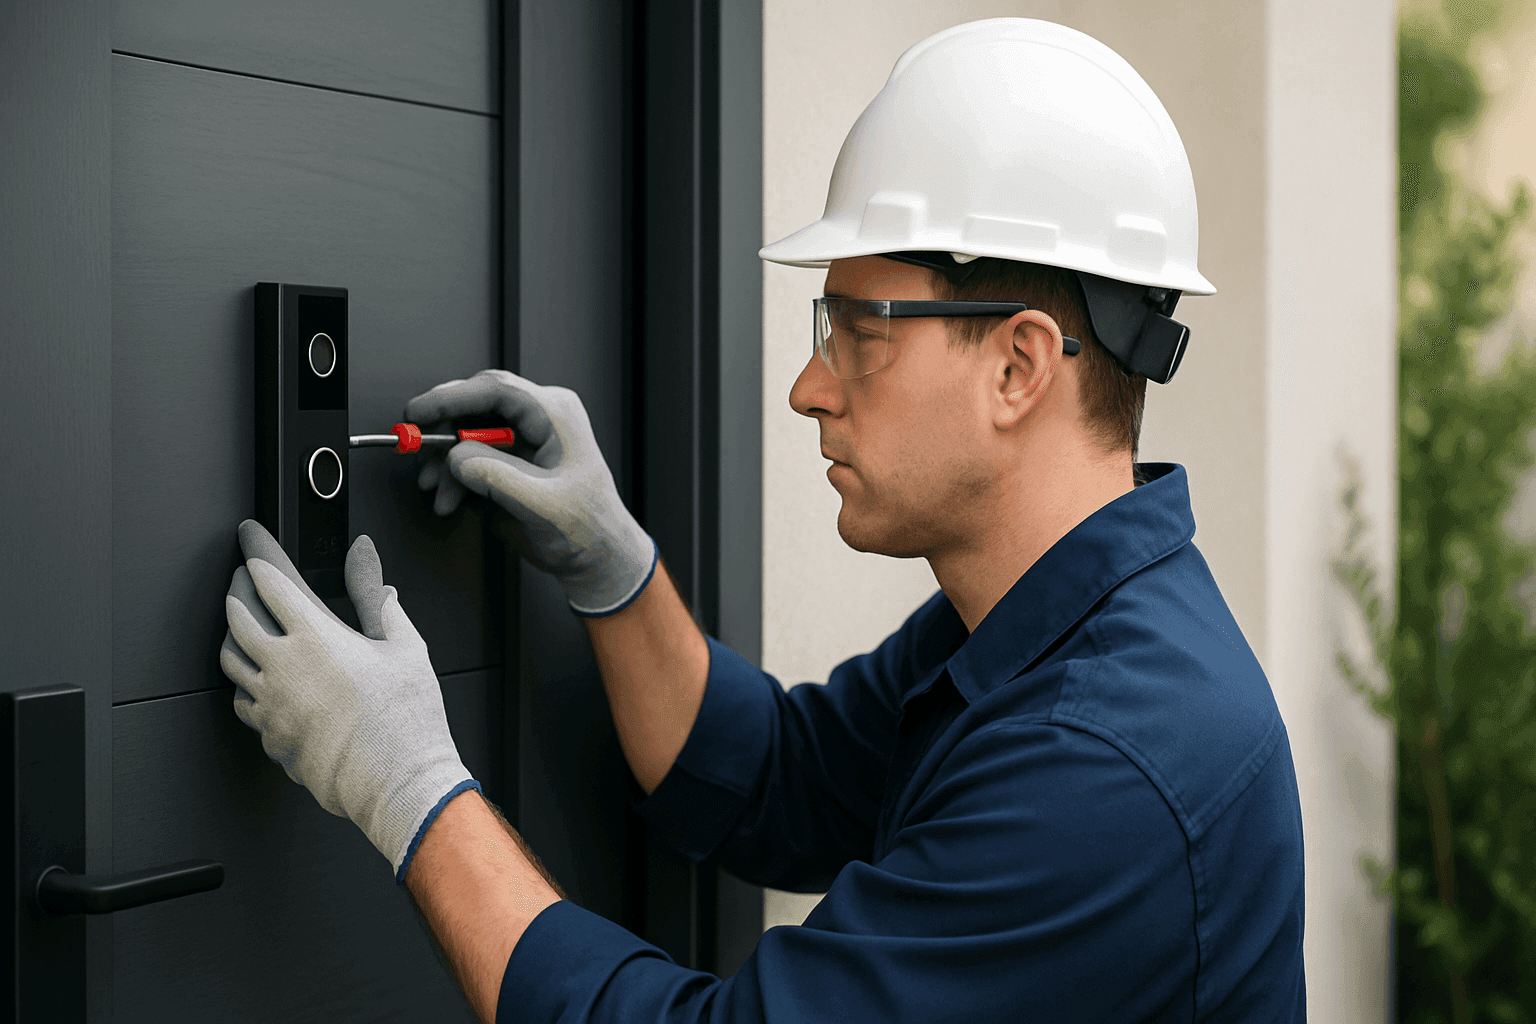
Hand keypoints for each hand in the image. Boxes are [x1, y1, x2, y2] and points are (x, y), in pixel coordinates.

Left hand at [219, 519, 477, 881]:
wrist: (398, 779)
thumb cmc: (406, 718)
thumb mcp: (404, 644)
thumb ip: (375, 597)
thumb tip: (365, 559)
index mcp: (315, 637)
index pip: (270, 580)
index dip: (257, 552)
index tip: (252, 539)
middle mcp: (283, 666)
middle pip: (237, 615)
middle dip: (236, 589)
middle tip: (242, 577)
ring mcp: (272, 703)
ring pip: (230, 660)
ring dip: (232, 635)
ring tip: (242, 625)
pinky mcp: (271, 735)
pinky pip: (243, 701)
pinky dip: (246, 683)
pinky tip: (258, 681)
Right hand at [404, 369, 656, 616]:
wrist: (595, 556)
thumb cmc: (587, 527)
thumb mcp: (541, 503)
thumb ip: (495, 476)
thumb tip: (456, 458)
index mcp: (554, 414)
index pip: (495, 390)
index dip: (451, 397)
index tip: (418, 412)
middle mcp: (537, 419)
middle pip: (474, 406)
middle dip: (442, 432)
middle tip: (416, 451)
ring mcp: (521, 439)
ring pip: (465, 433)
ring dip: (444, 463)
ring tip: (439, 494)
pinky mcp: (508, 460)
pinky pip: (469, 456)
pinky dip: (453, 477)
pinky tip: (450, 499)